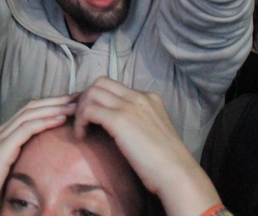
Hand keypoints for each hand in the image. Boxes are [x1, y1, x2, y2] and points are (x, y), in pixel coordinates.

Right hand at [0, 96, 76, 215]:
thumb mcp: (8, 174)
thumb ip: (21, 164)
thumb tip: (43, 166)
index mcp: (3, 137)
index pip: (30, 113)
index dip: (51, 106)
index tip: (73, 104)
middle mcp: (1, 132)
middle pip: (32, 108)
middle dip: (57, 100)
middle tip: (80, 96)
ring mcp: (0, 138)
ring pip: (31, 114)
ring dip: (55, 107)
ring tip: (77, 104)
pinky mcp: (1, 149)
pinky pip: (26, 129)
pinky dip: (45, 121)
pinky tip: (61, 118)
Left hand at [71, 77, 218, 211]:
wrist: (177, 174)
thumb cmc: (166, 162)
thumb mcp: (153, 131)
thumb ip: (137, 121)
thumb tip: (115, 126)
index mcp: (149, 98)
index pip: (114, 86)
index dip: (97, 98)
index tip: (91, 115)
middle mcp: (139, 97)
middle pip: (100, 83)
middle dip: (85, 99)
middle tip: (82, 119)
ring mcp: (130, 106)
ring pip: (92, 93)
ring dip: (80, 109)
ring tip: (82, 128)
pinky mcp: (120, 119)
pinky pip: (89, 110)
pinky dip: (81, 122)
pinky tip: (82, 136)